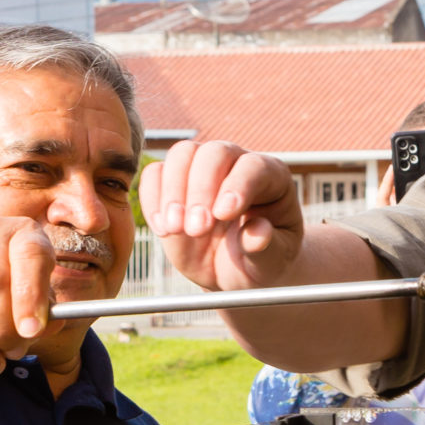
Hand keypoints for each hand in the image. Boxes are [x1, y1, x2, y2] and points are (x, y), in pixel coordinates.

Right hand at [141, 138, 304, 291]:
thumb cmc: (261, 262)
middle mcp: (236, 164)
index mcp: (271, 177)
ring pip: (182, 155)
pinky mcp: (173, 184)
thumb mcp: (271, 262)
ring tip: (176, 229)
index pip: (253, 167)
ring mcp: (203, 170)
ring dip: (173, 192)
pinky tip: (164, 230)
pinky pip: (155, 175)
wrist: (236, 272)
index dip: (238, 185)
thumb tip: (258, 233)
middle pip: (214, 152)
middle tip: (197, 229)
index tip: (223, 214)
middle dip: (200, 189)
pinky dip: (153, 200)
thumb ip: (266, 247)